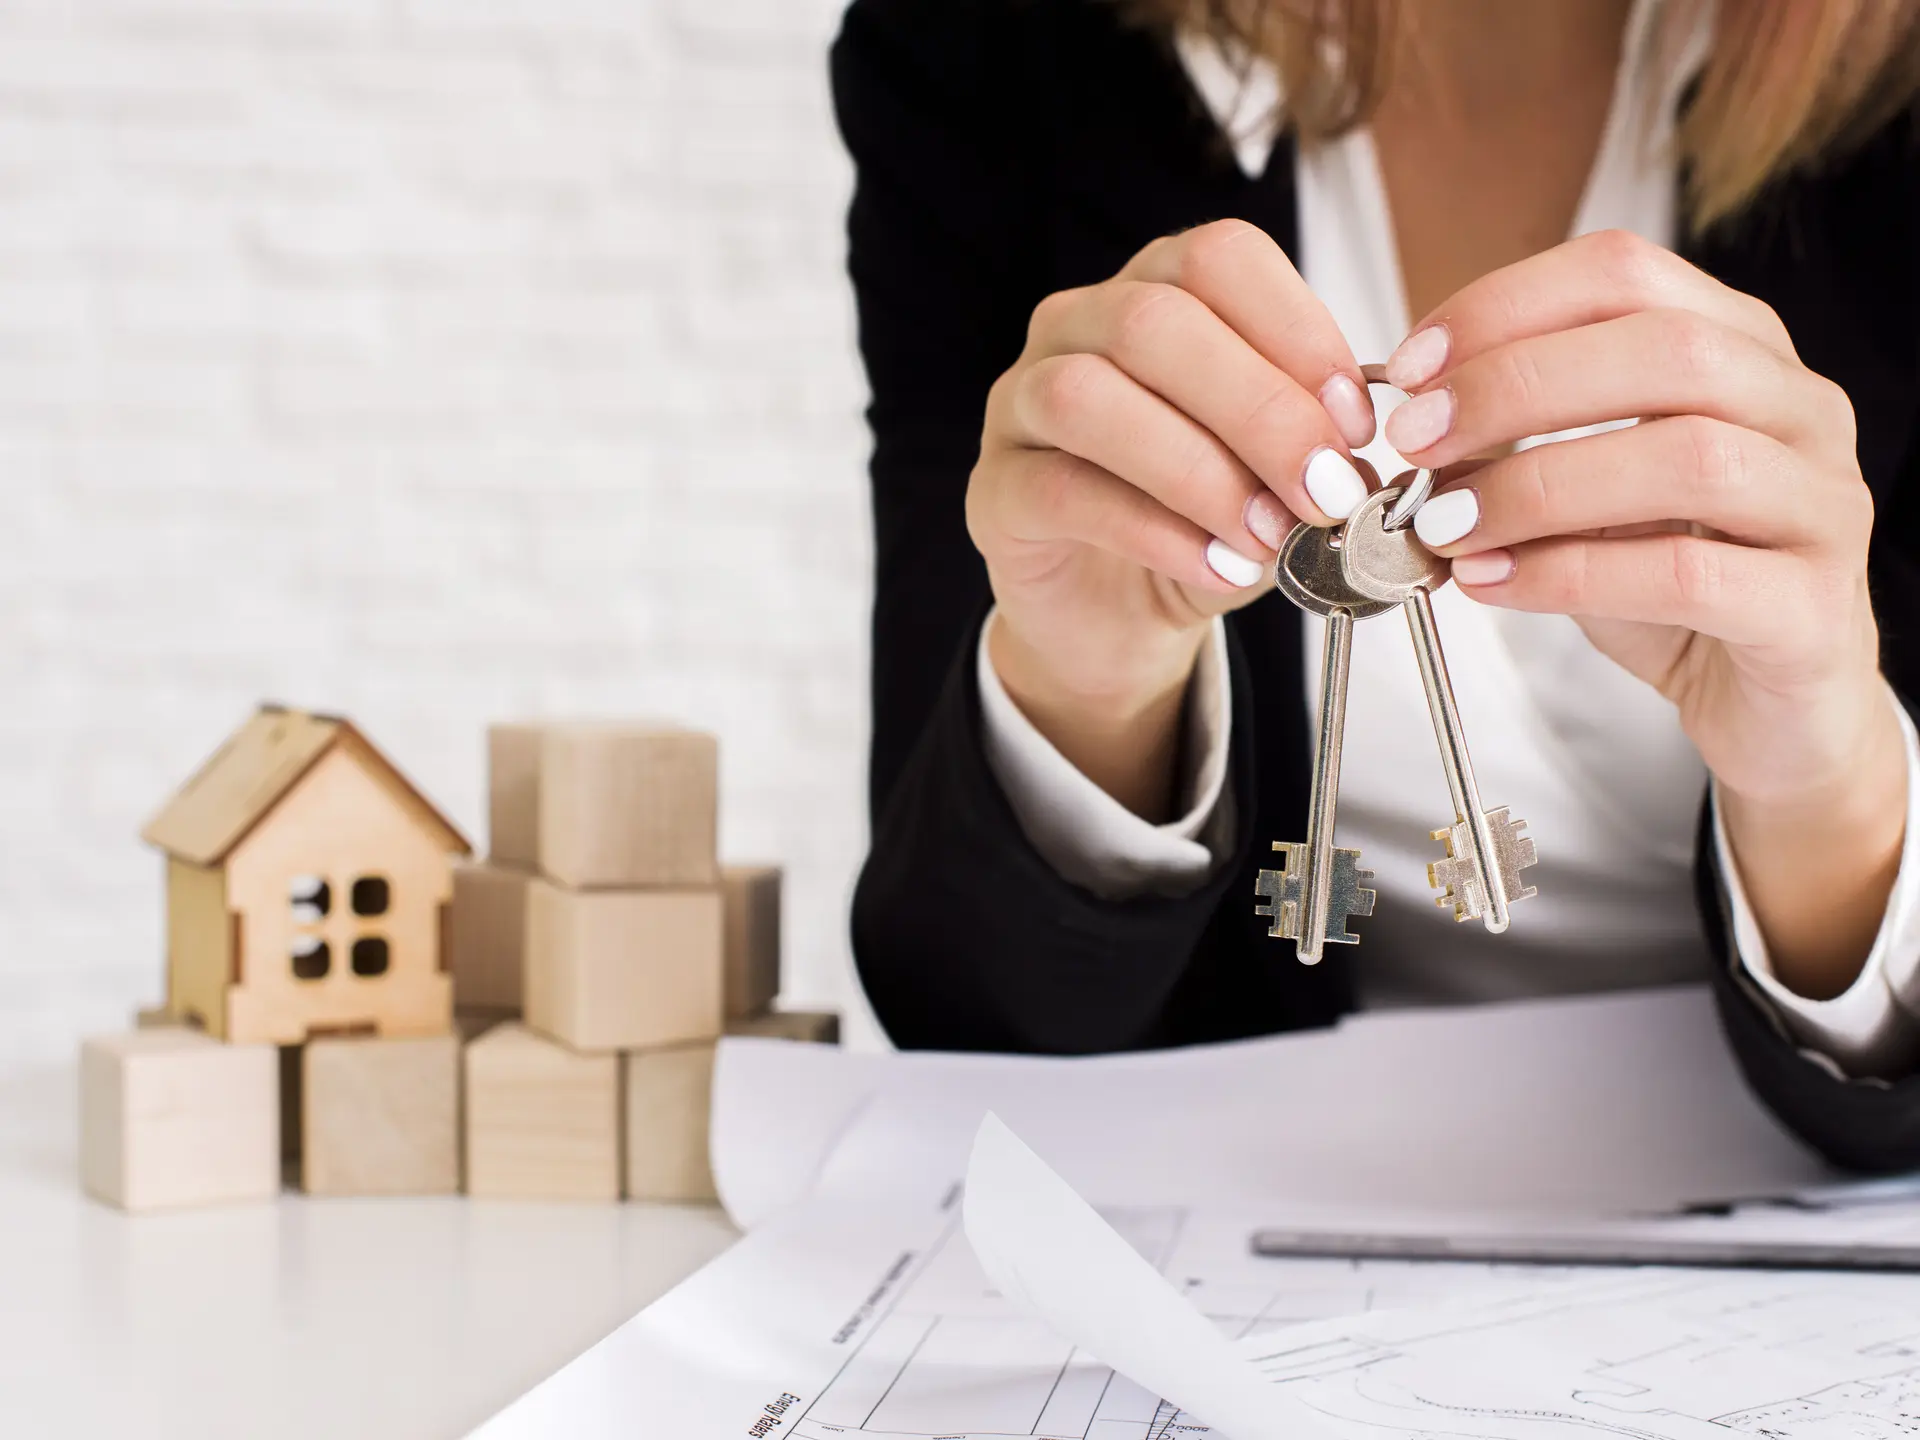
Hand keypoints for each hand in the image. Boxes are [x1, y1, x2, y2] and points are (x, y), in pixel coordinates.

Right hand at [970, 220, 1375, 817]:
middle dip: (1260, 410)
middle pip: (1154, 321)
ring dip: (1199, 470)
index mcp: (1156, 291)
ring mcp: (1021, 404)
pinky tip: (1219, 568)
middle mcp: (1078, 327)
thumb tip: (1355, 463)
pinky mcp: (996, 491)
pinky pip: (1064, 491)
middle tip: (1327, 491)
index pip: (1219, 259)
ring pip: (1089, 396)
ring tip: (1269, 536)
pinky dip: (1156, 532)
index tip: (1355, 425)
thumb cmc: (1203, 526)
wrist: (1120, 618)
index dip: (1297, 333)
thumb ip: (1309, 452)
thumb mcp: (1277, 477)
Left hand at [1382, 229, 1906, 994]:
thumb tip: (1360, 415)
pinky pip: (1687, 566)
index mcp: (1726, 352)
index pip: (1619, 272)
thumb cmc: (1658, 581)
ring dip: (1533, 481)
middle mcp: (1790, 408)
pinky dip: (1569, 569)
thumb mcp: (1570, 497)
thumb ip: (1495, 446)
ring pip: (1675, 452)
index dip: (1501, 309)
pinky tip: (1483, 585)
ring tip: (1429, 525)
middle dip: (1508, 389)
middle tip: (1399, 444)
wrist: (1768, 709)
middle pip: (1653, 346)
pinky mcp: (1809, 609)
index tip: (1399, 369)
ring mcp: (1817, 506)